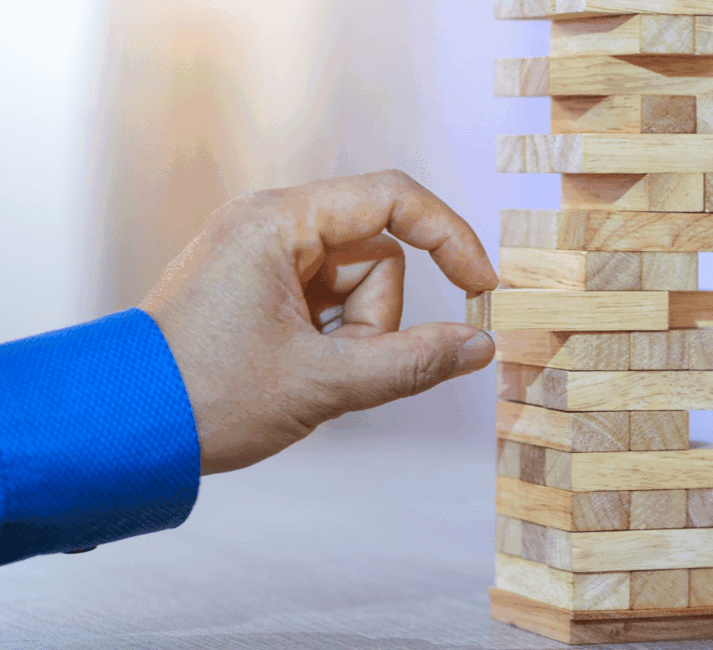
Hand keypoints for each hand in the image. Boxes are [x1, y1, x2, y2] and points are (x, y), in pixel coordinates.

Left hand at [139, 170, 497, 475]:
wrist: (122, 429)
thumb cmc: (207, 397)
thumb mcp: (322, 384)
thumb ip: (412, 363)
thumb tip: (481, 346)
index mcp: (277, 223)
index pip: (393, 198)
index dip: (450, 237)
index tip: (481, 287)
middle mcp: (270, 225)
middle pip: (376, 255)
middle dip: (375, 318)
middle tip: (335, 367)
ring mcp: (263, 256)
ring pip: (355, 283)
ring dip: (353, 335)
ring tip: (305, 373)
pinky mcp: (260, 285)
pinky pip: (327, 300)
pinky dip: (331, 338)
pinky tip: (293, 368)